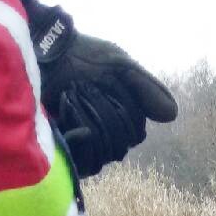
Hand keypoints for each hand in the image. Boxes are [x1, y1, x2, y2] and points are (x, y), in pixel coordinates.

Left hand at [26, 1, 177, 176]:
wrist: (42, 54)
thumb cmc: (79, 56)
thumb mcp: (120, 65)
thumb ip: (147, 88)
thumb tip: (173, 115)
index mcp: (122, 120)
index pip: (136, 133)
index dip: (125, 110)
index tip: (107, 83)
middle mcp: (106, 140)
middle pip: (121, 144)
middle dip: (103, 111)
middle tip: (83, 86)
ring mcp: (86, 151)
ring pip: (105, 152)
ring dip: (88, 118)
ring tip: (70, 96)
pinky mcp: (67, 158)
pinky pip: (86, 161)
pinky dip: (76, 135)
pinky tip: (63, 114)